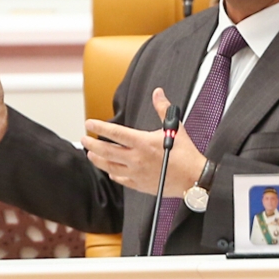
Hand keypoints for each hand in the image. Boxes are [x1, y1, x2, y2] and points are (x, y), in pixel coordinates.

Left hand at [82, 88, 205, 196]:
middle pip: (107, 151)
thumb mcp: (175, 127)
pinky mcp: (140, 184)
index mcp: (143, 142)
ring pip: (110, 166)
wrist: (194, 178)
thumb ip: (163, 108)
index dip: (99, 127)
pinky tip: (109, 171)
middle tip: (84, 139)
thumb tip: (158, 93)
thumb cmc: (186, 154)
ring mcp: (137, 173)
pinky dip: (113, 174)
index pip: (115, 133)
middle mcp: (136, 158)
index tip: (89, 123)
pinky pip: (121, 179)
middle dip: (92, 144)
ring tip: (91, 154)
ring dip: (98, 160)